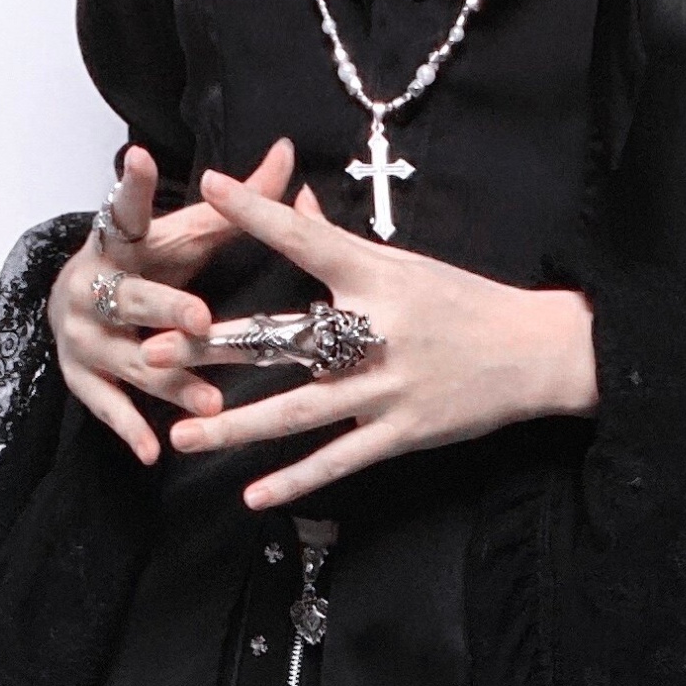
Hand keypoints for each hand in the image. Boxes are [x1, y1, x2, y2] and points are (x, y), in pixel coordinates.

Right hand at [47, 138, 300, 464]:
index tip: (140, 159)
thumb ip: (235, 202)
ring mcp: (83, 334)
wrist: (75, 301)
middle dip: (165, 309)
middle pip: (132, 298)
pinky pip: (107, 405)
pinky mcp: (79, 375)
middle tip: (201, 320)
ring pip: (129, 360)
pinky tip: (154, 450)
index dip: (133, 186)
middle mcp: (93, 284)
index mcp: (120, 241)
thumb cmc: (148, 264)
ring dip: (169, 382)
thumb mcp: (184, 231)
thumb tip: (289, 151)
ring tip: (210, 402)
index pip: (127, 209)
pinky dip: (130, 428)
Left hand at [169, 170, 598, 507]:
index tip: (208, 189)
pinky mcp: (402, 433)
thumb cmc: (466, 303)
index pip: (306, 240)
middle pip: (281, 339)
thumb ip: (340, 242)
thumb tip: (293, 199)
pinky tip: (251, 495)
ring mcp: (387, 389)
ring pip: (297, 411)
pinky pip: (338, 460)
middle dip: (212, 348)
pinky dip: (295, 481)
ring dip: (235, 426)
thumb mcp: (406, 264)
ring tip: (179, 435)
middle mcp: (376, 332)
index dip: (257, 214)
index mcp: (377, 277)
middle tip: (150, 350)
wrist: (536, 353)